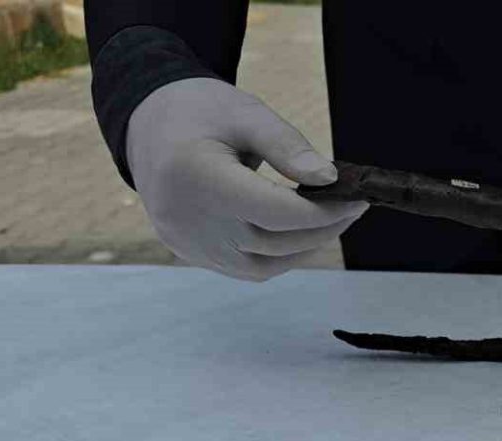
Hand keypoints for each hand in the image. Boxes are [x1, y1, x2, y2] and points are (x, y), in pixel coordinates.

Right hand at [125, 78, 367, 281]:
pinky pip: (244, 268)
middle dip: (321, 230)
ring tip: (329, 221)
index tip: (356, 199)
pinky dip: (277, 257)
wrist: (146, 124)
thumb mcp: (246, 114)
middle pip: (272, 242)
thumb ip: (288, 147)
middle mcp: (187, 219)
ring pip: (262, 266)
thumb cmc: (200, 111)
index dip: (321, 212)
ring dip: (303, 249)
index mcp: (198, 177)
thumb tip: (330, 179)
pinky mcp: (189, 252)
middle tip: (352, 208)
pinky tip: (297, 234)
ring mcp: (186, 242)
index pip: (274, 212)